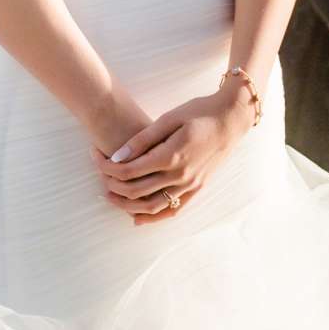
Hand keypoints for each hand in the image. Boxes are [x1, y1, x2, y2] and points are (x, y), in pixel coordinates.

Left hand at [95, 85, 253, 224]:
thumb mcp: (169, 118)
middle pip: (136, 191)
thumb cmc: (199, 112)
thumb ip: (143, 139)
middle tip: (99, 174)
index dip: (106, 167)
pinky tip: (136, 217)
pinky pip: (172, 210)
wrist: (232, 118)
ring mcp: (191, 185)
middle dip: (112, 185)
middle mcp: (181, 175)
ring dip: (127, 205)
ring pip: (151, 206)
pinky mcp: (197, 189)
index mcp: (171, 155)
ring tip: (110, 196)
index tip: (96, 157)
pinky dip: (153, 217)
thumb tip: (117, 157)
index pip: (129, 171)